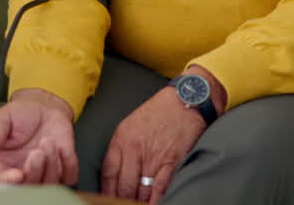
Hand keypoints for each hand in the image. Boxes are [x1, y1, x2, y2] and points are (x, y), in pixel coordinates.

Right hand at [0, 89, 77, 185]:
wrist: (43, 108)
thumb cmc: (21, 115)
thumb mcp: (4, 118)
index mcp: (3, 165)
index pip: (3, 182)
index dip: (9, 183)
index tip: (18, 175)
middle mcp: (23, 173)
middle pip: (28, 187)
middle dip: (34, 172)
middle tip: (37, 152)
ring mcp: (44, 172)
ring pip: (49, 184)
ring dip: (52, 165)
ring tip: (48, 141)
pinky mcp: (63, 169)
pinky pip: (69, 176)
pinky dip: (69, 164)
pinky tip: (63, 147)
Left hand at [102, 67, 222, 203]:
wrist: (186, 98)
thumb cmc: (159, 112)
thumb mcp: (131, 124)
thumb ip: (122, 148)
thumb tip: (115, 174)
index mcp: (122, 138)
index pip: (109, 173)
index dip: (107, 192)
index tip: (107, 200)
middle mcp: (136, 148)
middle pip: (123, 185)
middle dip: (122, 200)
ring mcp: (154, 156)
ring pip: (141, 190)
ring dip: (138, 202)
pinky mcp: (173, 161)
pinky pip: (160, 187)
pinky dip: (155, 199)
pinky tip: (152, 204)